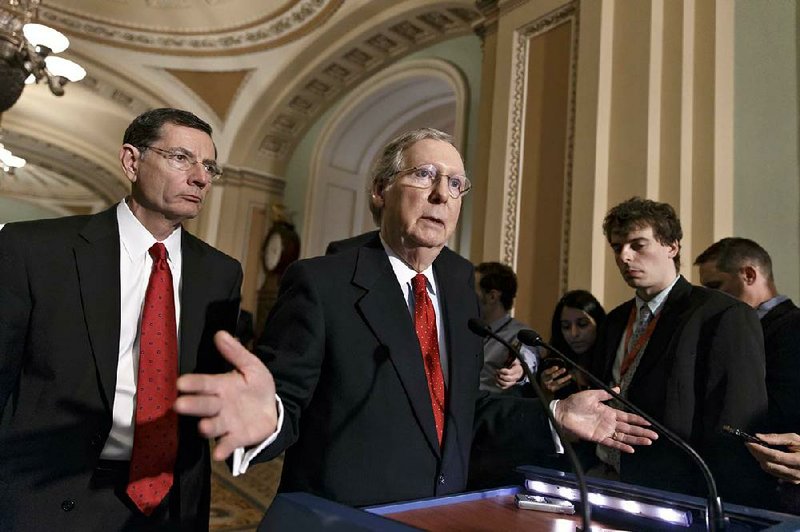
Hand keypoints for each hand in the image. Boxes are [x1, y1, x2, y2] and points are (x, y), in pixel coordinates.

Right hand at [174, 331, 277, 460]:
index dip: (193, 383)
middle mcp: (220, 405)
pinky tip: (219, 453)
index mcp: (221, 386)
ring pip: (214, 424)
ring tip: (203, 427)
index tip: (180, 382)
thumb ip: (235, 352)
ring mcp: (227, 422)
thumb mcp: (251, 366)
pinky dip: (223, 448)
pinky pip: (228, 443)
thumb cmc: (256, 386)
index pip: (205, 383)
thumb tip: (220, 334)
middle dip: (192, 405)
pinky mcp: (237, 437)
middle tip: (179, 405)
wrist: (272, 408)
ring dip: (207, 427)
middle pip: (204, 405)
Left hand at [495, 358, 523, 389]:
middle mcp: (516, 377)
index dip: (503, 371)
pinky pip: (505, 387)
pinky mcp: (510, 384)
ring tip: (496, 376)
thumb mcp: (515, 360)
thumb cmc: (516, 364)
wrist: (521, 370)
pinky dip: (500, 385)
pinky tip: (496, 381)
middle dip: (501, 376)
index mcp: (517, 370)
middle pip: (508, 379)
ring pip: (506, 384)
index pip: (510, 372)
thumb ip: (511, 359)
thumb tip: (506, 357)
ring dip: (500, 381)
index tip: (499, 369)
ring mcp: (513, 381)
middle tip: (497, 373)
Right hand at [541, 365, 572, 392]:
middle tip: (564, 369)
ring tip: (570, 375)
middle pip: (552, 376)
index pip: (546, 372)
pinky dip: (565, 384)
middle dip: (558, 372)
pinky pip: (560, 387)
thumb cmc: (546, 379)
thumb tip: (559, 366)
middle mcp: (545, 381)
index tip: (557, 367)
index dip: (551, 369)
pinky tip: (569, 381)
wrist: (543, 390)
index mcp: (543, 376)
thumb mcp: (546, 374)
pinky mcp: (553, 391)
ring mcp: (549, 387)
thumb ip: (551, 370)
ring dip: (564, 378)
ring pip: (557, 382)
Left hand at [554, 387, 657, 452]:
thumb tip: (618, 388)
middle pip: (629, 428)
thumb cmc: (576, 402)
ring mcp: (605, 431)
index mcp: (609, 412)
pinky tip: (632, 449)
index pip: (627, 417)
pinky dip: (622, 446)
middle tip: (655, 435)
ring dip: (636, 439)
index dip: (638, 419)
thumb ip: (605, 394)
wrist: (563, 412)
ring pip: (624, 436)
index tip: (649, 422)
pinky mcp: (598, 438)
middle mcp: (609, 422)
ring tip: (648, 442)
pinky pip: (612, 443)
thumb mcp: (592, 394)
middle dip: (642, 431)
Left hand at [746, 433, 799, 482]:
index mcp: (799, 460)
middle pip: (769, 464)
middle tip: (749, 444)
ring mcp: (794, 479)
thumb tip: (759, 437)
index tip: (749, 442)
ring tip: (755, 449)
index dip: (760, 449)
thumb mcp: (795, 439)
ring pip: (769, 470)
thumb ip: (777, 438)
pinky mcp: (792, 481)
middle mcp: (796, 472)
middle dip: (757, 454)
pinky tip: (764, 457)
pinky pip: (773, 473)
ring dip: (759, 459)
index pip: (775, 456)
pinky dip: (766, 464)